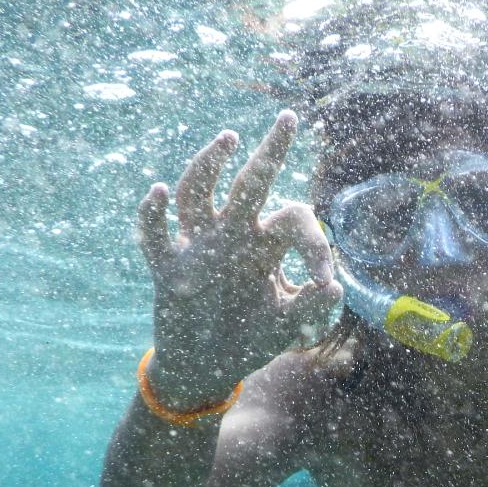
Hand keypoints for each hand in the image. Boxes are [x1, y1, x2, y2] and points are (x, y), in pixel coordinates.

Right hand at [138, 110, 342, 407]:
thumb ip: (311, 309)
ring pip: (199, 193)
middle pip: (251, 183)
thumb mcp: (286, 328)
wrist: (206, 368)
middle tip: (289, 118)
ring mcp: (198, 247)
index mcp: (266, 245)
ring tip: (229, 138)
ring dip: (209, 164)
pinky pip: (155, 235)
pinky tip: (158, 191)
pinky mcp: (168, 268)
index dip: (314, 244)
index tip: (323, 281)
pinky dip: (152, 213)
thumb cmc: (250, 338)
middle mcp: (233, 236)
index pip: (293, 221)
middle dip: (271, 152)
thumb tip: (335, 286)